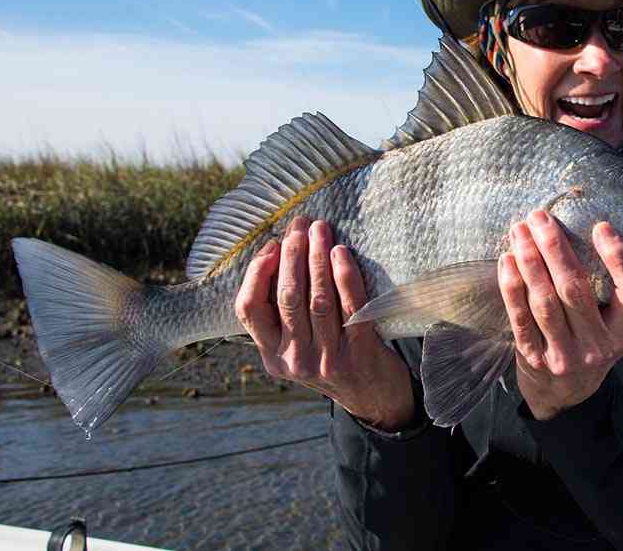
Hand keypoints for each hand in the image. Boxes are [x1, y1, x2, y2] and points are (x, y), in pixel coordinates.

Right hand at [234, 216, 414, 429]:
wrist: (375, 399)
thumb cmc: (334, 360)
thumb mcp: (298, 347)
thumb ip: (284, 316)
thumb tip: (280, 254)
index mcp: (271, 355)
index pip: (247, 309)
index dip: (257, 272)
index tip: (272, 244)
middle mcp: (293, 359)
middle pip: (286, 296)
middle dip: (292, 254)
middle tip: (299, 224)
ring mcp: (325, 360)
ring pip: (317, 299)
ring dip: (317, 258)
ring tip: (321, 230)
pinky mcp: (358, 355)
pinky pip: (350, 308)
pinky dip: (345, 277)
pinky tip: (342, 253)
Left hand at [498, 209, 622, 420]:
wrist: (563, 398)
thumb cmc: (588, 347)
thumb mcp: (612, 328)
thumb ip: (608, 294)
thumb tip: (589, 234)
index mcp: (622, 332)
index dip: (619, 258)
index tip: (602, 227)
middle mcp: (597, 345)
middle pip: (575, 289)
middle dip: (555, 248)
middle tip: (540, 218)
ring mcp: (564, 355)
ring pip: (545, 301)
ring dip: (530, 261)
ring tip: (520, 231)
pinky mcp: (534, 359)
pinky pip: (520, 319)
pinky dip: (512, 288)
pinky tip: (507, 262)